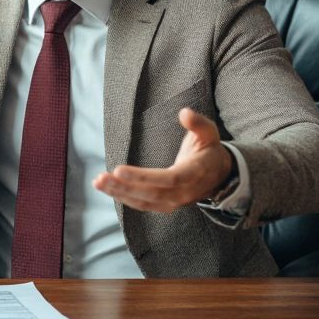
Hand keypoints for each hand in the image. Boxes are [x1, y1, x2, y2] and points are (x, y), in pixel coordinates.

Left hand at [92, 108, 233, 212]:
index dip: (142, 177)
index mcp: (195, 173)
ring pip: (144, 201)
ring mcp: (175, 202)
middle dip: (124, 187)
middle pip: (151, 193)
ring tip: (98, 183)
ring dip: (119, 193)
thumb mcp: (209, 133)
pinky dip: (124, 198)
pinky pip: (144, 205)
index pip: (168, 179)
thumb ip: (197, 123)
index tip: (118, 169)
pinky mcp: (166, 205)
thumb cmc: (209, 150)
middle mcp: (184, 192)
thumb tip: (184, 112)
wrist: (220, 175)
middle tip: (100, 178)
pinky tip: (108, 189)